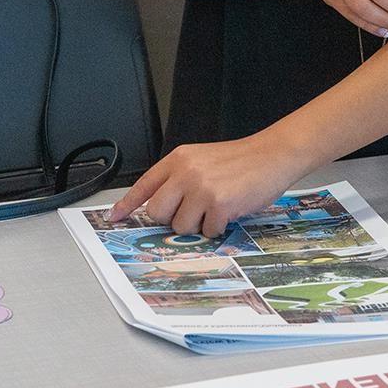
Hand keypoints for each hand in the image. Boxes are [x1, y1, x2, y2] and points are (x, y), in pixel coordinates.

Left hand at [104, 133, 308, 235]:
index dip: (127, 204)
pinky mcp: (218, 204)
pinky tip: (229, 211)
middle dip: (172, 219)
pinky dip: (218, 228)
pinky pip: (207, 232)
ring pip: (180, 227)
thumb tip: (159, 208)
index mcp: (179, 159)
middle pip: (157, 212)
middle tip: (192, 212)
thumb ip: (179, 178)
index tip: (115, 217)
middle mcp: (185, 172)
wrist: (272, 155)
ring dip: (198, 225)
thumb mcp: (202, 160)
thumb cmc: (240, 161)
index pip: (144, 184)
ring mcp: (201, 188)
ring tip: (215, 207)